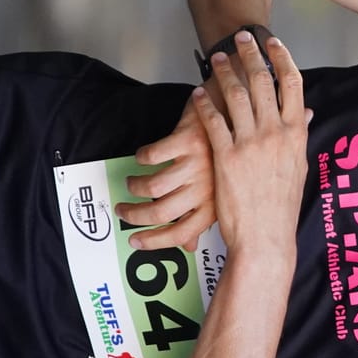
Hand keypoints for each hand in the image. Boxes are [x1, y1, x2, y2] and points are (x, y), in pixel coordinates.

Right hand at [117, 88, 228, 250]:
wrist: (235, 112)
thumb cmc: (224, 155)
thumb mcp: (219, 191)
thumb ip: (201, 218)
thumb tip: (188, 246)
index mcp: (215, 204)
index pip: (181, 234)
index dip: (153, 241)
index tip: (134, 240)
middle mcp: (208, 187)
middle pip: (160, 213)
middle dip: (134, 216)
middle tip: (122, 211)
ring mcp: (198, 164)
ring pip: (152, 187)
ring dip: (134, 186)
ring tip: (131, 183)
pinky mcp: (188, 140)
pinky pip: (152, 156)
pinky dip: (141, 157)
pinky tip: (142, 156)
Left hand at [200, 32, 306, 255]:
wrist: (266, 236)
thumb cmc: (282, 206)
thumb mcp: (298, 167)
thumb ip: (298, 136)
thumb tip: (306, 114)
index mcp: (296, 133)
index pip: (292, 83)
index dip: (281, 58)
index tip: (272, 42)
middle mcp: (275, 133)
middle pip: (263, 80)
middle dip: (249, 54)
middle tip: (238, 38)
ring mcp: (250, 143)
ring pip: (237, 95)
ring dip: (224, 73)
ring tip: (215, 60)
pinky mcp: (226, 156)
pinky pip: (214, 121)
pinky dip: (205, 103)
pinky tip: (198, 93)